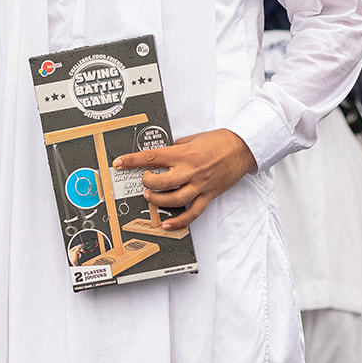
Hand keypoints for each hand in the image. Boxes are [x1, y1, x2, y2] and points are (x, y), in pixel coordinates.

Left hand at [113, 128, 255, 231]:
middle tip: (144, 181)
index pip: (152, 158)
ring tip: (151, 196)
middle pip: (161, 182)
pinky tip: (168, 223)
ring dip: (158, 200)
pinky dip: (179, 221)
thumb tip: (161, 157)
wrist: (242, 148)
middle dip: (147, 183)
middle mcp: (190, 170)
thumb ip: (175, 149)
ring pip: (174, 199)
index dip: (132, 160)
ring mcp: (199, 185)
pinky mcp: (208, 195)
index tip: (119, 162)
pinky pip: (193, 212)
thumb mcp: (191, 139)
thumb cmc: (218, 141)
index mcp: (184, 153)